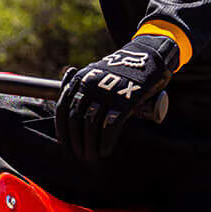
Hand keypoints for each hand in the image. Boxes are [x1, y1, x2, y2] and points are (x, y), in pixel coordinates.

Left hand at [56, 32, 178, 159]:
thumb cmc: (121, 72)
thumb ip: (84, 91)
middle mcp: (90, 84)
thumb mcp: (97, 74)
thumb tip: (75, 119)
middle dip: (75, 141)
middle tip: (79, 155)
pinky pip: (110, 126)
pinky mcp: (125, 100)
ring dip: (89, 145)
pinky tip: (105, 151)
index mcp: (80, 79)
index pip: (63, 107)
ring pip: (91, 124)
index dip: (62, 128)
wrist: (148, 55)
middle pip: (75, 118)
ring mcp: (107, 92)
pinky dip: (106, 142)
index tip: (65, 143)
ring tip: (92, 156)